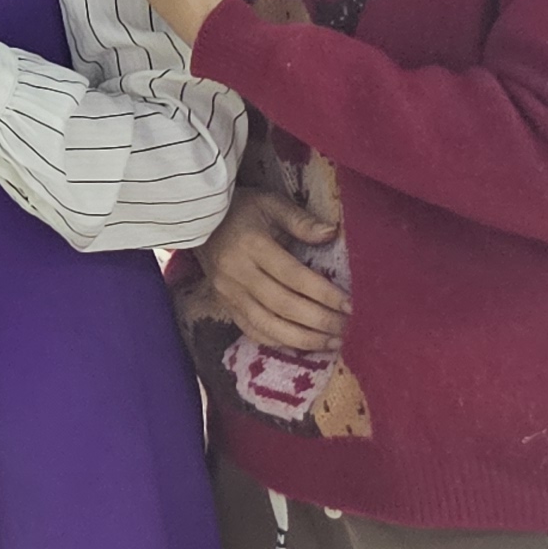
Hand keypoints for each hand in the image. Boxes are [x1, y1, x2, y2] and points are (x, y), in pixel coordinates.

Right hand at [199, 184, 349, 354]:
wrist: (197, 221)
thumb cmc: (239, 209)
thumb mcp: (269, 203)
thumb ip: (300, 220)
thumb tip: (332, 233)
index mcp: (251, 245)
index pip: (293, 276)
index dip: (323, 294)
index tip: (350, 305)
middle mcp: (237, 273)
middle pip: (282, 305)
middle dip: (319, 321)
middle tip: (348, 328)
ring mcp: (228, 293)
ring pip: (267, 325)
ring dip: (302, 339)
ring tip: (332, 343)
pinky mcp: (224, 305)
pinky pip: (252, 330)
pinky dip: (278, 342)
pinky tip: (302, 345)